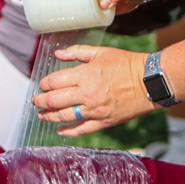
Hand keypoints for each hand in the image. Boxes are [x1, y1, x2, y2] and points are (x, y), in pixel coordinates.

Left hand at [31, 45, 152, 136]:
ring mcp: (94, 110)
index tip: (42, 85)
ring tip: (42, 115)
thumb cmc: (126, 64)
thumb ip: (77, 52)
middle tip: (35, 101)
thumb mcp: (101, 52)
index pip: (53, 82)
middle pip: (54, 101)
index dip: (44, 84)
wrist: (149, 81)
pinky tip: (60, 130)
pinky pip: (81, 129)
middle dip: (40, 101)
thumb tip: (58, 54)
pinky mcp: (104, 121)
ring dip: (49, 116)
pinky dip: (68, 131)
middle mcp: (86, 94)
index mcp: (84, 75)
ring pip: (64, 117)